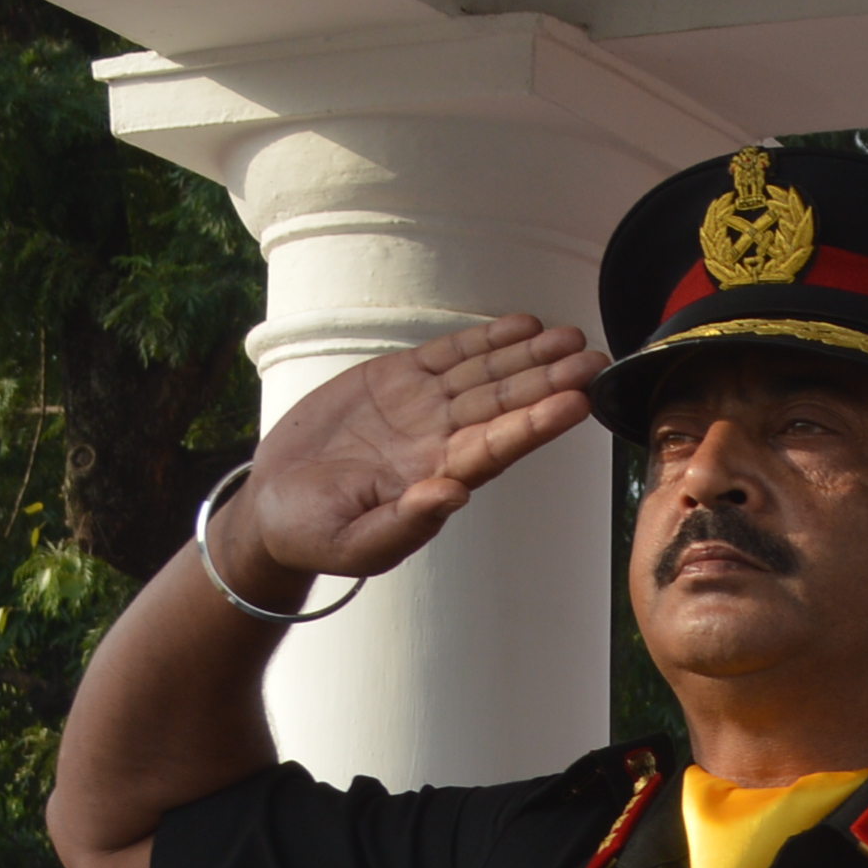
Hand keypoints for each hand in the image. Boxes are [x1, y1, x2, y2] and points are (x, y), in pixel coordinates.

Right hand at [224, 316, 603, 592]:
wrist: (274, 506)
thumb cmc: (315, 534)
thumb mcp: (355, 541)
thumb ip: (406, 522)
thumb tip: (453, 496)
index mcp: (438, 478)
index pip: (499, 446)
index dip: (538, 423)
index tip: (576, 402)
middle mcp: (441, 440)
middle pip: (506, 404)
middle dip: (549, 379)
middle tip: (592, 357)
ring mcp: (422, 408)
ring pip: (486, 375)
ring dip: (529, 354)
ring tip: (570, 335)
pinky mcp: (396, 380)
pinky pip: (449, 354)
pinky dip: (485, 339)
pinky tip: (522, 326)